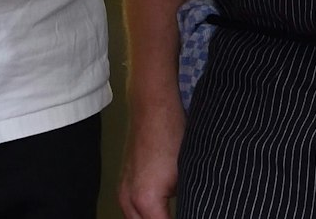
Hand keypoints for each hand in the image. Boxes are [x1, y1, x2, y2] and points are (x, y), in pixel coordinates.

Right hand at [118, 100, 181, 218]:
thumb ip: (186, 201)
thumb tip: (191, 210)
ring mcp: (123, 191)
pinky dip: (146, 213)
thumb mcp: (186, 175)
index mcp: (146, 201)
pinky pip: (132, 210)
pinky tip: (161, 210)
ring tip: (170, 210)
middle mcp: (129, 200)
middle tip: (186, 212)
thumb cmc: (171, 135)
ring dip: (153, 217)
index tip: (193, 215)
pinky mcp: (124, 183)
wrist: (153, 108)